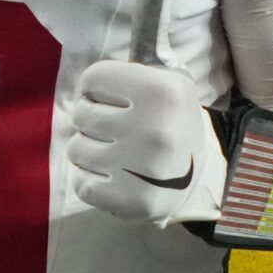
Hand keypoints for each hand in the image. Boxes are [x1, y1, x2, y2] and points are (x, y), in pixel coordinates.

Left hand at [67, 59, 223, 226]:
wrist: (197, 178)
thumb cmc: (171, 125)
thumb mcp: (169, 85)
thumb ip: (133, 72)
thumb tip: (90, 84)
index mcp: (163, 92)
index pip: (94, 78)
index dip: (95, 89)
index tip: (107, 100)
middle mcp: (155, 129)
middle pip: (81, 113)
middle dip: (90, 120)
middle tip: (109, 130)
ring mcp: (143, 167)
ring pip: (76, 149)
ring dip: (88, 150)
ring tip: (110, 153)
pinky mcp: (132, 200)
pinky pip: (81, 183)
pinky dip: (88, 180)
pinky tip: (109, 176)